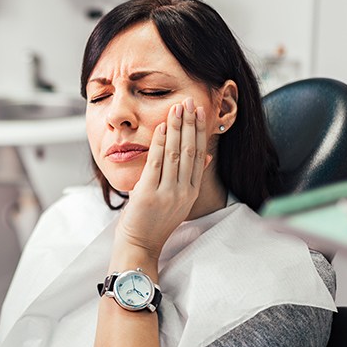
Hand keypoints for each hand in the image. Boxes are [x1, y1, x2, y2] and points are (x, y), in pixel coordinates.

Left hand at [114, 97, 209, 261]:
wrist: (140, 244)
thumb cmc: (155, 222)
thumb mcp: (179, 201)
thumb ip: (191, 178)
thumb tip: (206, 156)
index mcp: (191, 192)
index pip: (199, 156)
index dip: (200, 132)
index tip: (200, 112)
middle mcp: (183, 192)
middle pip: (190, 151)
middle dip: (190, 124)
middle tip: (190, 102)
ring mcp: (167, 193)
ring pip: (175, 154)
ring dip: (177, 129)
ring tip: (178, 108)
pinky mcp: (149, 194)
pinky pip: (156, 163)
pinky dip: (160, 143)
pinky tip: (162, 127)